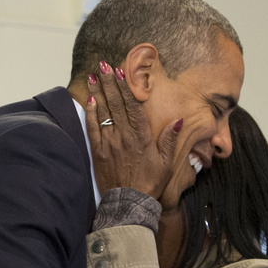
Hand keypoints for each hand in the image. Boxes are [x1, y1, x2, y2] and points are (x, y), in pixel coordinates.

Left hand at [84, 61, 180, 198]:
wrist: (130, 203)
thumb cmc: (150, 183)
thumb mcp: (166, 162)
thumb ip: (169, 139)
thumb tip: (178, 120)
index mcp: (142, 136)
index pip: (133, 105)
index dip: (126, 86)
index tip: (121, 71)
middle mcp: (125, 136)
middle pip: (116, 103)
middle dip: (109, 82)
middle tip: (103, 65)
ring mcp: (110, 143)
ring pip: (103, 112)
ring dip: (97, 92)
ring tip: (92, 75)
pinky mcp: (98, 152)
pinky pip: (93, 128)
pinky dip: (91, 113)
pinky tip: (89, 100)